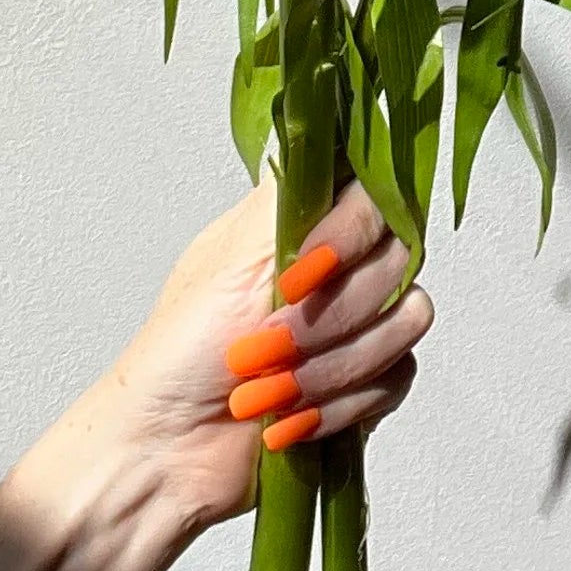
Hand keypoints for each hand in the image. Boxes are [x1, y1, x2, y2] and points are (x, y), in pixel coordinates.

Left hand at [85, 177, 433, 541]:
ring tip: (265, 391)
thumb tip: (322, 117)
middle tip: (265, 344)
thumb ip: (292, 192)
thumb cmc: (178, 352)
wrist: (166, 453)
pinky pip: (396, 378)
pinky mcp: (365, 383)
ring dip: (331, 366)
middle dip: (328, 316)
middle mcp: (336, 266)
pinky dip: (340, 405)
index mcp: (301, 223)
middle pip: (397, 260)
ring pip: (404, 322)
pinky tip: (288, 420)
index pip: (371, 193)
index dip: (349, 235)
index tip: (298, 274)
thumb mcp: (231, 255)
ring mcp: (354, 324)